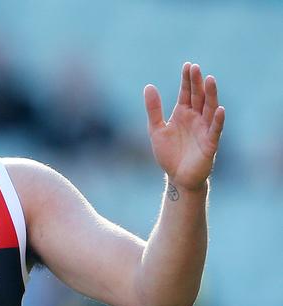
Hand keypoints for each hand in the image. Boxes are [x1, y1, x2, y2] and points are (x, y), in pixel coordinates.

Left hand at [144, 62, 224, 190]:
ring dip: (211, 95)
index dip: (187, 80)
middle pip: (199, 97)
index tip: (188, 65)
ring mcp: (204, 129)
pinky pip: (215, 130)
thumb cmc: (168, 153)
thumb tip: (148, 86)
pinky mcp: (210, 143)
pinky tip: (220, 109)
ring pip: (210, 109)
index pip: (187, 93)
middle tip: (196, 67)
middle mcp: (196, 118)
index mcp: (183, 113)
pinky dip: (218, 120)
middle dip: (197, 82)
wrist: (177, 177)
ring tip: (210, 80)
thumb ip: (153, 109)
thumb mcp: (156, 129)